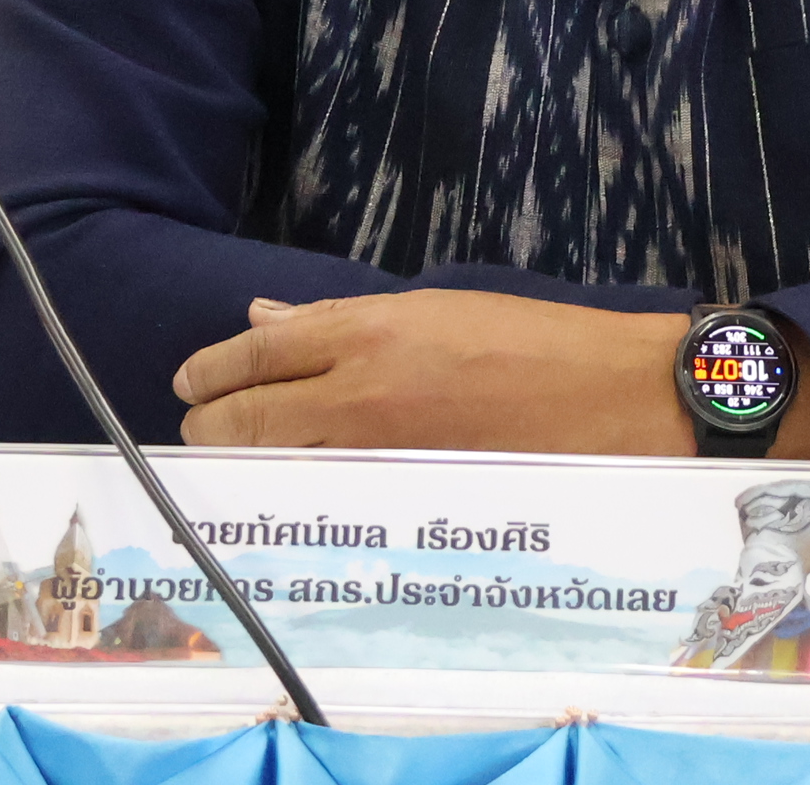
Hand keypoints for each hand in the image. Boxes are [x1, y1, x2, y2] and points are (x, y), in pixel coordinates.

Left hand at [171, 289, 809, 455]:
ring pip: (281, 461)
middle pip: (252, 414)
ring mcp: (384, 451)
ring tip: (227, 471)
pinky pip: (331, 496)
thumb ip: (347, 320)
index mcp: (374, 329)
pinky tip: (288, 500)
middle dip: (213, 425)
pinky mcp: (409, 497)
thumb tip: (268, 318)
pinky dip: (300, 494)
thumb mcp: (439, 308)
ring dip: (245, 464)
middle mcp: (365, 389)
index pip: (262, 347)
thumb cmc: (540, 341)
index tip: (188, 384)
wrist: (620, 398)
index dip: (215, 367)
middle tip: (197, 433)